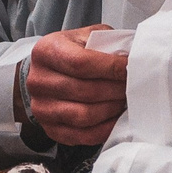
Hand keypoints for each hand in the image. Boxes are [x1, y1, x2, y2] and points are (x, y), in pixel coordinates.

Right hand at [22, 25, 127, 145]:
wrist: (47, 74)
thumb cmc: (70, 54)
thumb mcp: (85, 37)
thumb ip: (105, 43)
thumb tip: (133, 56)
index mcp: (46, 51)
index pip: (81, 63)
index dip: (110, 68)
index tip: (130, 68)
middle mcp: (38, 80)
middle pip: (85, 90)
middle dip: (115, 89)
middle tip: (133, 86)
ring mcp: (41, 108)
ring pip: (84, 115)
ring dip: (111, 109)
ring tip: (124, 100)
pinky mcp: (50, 128)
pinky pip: (83, 135)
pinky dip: (105, 129)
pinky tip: (116, 118)